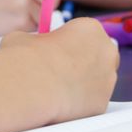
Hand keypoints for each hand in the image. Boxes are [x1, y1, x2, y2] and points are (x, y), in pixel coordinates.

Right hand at [0, 17, 117, 122]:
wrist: (33, 86)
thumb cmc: (28, 57)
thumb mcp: (23, 37)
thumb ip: (35, 40)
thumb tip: (29, 46)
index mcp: (90, 28)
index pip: (85, 33)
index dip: (69, 42)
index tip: (56, 49)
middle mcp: (106, 51)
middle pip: (98, 55)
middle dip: (83, 61)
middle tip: (60, 69)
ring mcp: (108, 79)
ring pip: (97, 80)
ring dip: (82, 82)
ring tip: (57, 87)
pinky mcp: (103, 103)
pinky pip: (92, 101)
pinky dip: (80, 102)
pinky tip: (62, 101)